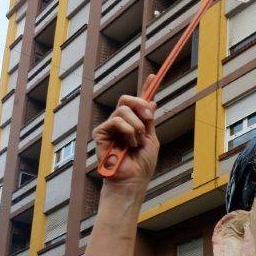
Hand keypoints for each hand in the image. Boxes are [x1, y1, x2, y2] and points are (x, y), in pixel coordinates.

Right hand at [93, 74, 159, 189]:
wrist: (133, 180)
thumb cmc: (141, 165)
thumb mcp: (151, 139)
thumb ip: (149, 121)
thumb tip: (152, 101)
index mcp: (133, 123)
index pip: (137, 102)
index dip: (145, 88)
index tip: (155, 76)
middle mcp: (120, 122)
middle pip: (126, 99)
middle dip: (140, 105)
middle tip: (149, 119)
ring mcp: (109, 127)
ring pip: (123, 110)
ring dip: (136, 126)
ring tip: (137, 142)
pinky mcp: (100, 133)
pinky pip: (116, 121)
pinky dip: (128, 132)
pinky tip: (129, 145)